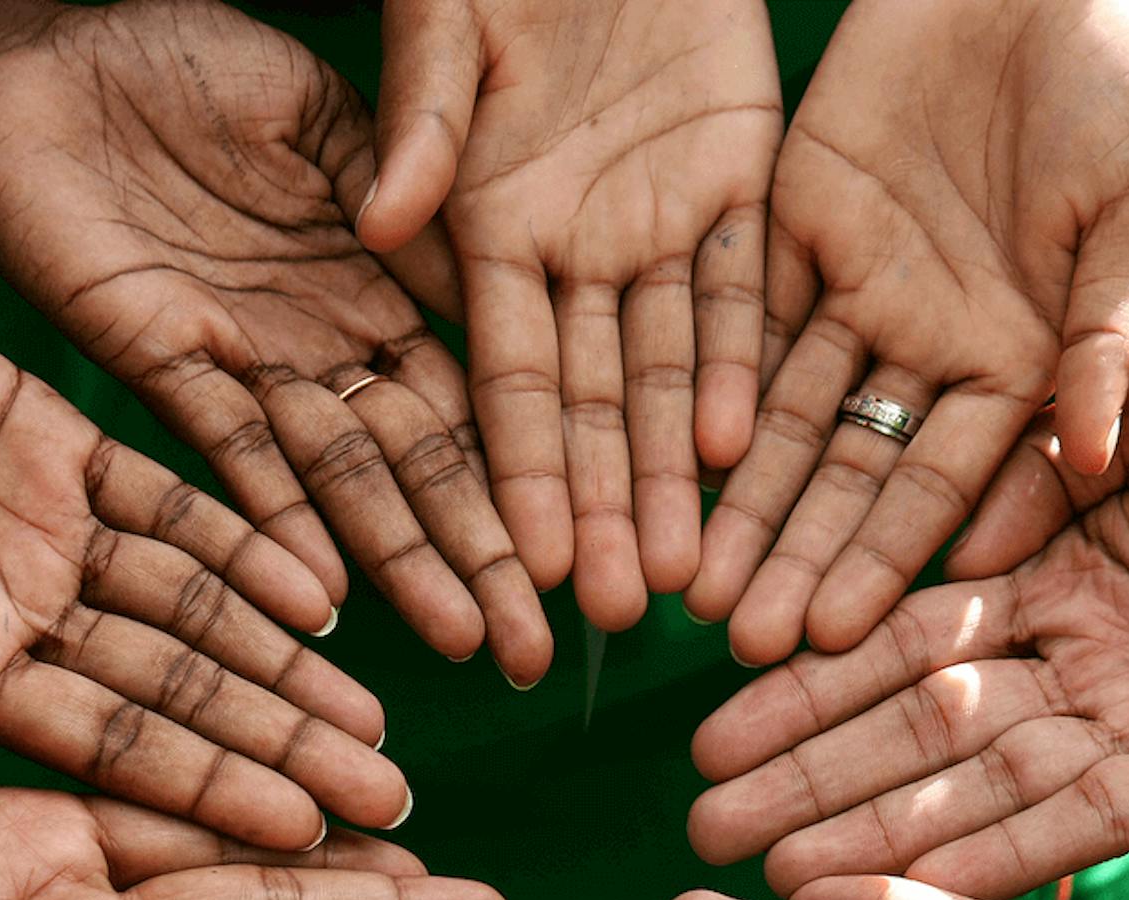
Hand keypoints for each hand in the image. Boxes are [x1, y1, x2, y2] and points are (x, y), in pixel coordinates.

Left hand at [0, 0, 551, 685]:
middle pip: (416, 469)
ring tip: (462, 640)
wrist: (38, 53)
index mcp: (371, 285)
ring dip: (398, 562)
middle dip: (478, 559)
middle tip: (533, 650)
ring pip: (337, 481)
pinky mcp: (156, 357)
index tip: (583, 546)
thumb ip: (402, 192)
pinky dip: (275, 519)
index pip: (465, 400)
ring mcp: (243, 361)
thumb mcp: (324, 112)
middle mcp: (317, 343)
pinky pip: (226, 452)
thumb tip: (503, 278)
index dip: (522, 474)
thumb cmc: (183, 62)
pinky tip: (324, 590)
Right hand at [0, 240, 397, 843]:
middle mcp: (14, 610)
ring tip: (380, 717)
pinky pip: (174, 499)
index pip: (98, 740)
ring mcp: (45, 530)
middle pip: (179, 692)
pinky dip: (248, 539)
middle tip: (392, 803)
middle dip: (282, 747)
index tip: (302, 833)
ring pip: (199, 607)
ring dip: (289, 661)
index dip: (201, 785)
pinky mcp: (59, 444)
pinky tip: (327, 588)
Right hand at [358, 0, 782, 627]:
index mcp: (489, 225)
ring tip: (686, 570)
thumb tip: (383, 224)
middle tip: (612, 611)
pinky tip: (737, 444)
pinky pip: (745, 284)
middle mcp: (576, 247)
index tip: (516, 561)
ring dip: (674, 470)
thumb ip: (421, 119)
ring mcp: (659, 221)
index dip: (514, 469)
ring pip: (668, 369)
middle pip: (591, 402)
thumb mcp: (446, 15)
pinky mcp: (739, 176)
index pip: (502, 374)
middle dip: (601, 508)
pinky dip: (738, 359)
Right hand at [686, 336, 1128, 899]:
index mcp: (1052, 560)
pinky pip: (1083, 822)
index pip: (901, 630)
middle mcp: (1075, 652)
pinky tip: (908, 891)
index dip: (810, 679)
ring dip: (876, 832)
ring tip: (772, 872)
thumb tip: (940, 536)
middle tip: (703, 821)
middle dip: (810, 773)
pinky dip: (996, 858)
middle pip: (916, 724)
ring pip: (979, 785)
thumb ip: (1042, 459)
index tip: (718, 715)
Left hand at [687, 0, 1128, 663]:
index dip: (885, 559)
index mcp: (1015, 360)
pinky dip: (709, 385)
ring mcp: (853, 290)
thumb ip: (1107, 333)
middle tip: (733, 641)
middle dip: (791, 554)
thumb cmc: (1117, 81)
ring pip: (781, 414)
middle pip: (846, 470)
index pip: (940, 483)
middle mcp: (925, 346)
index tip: (833, 637)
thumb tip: (1094, 460)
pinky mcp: (789, 226)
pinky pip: (740, 317)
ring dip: (735, 497)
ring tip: (686, 582)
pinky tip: (670, 456)